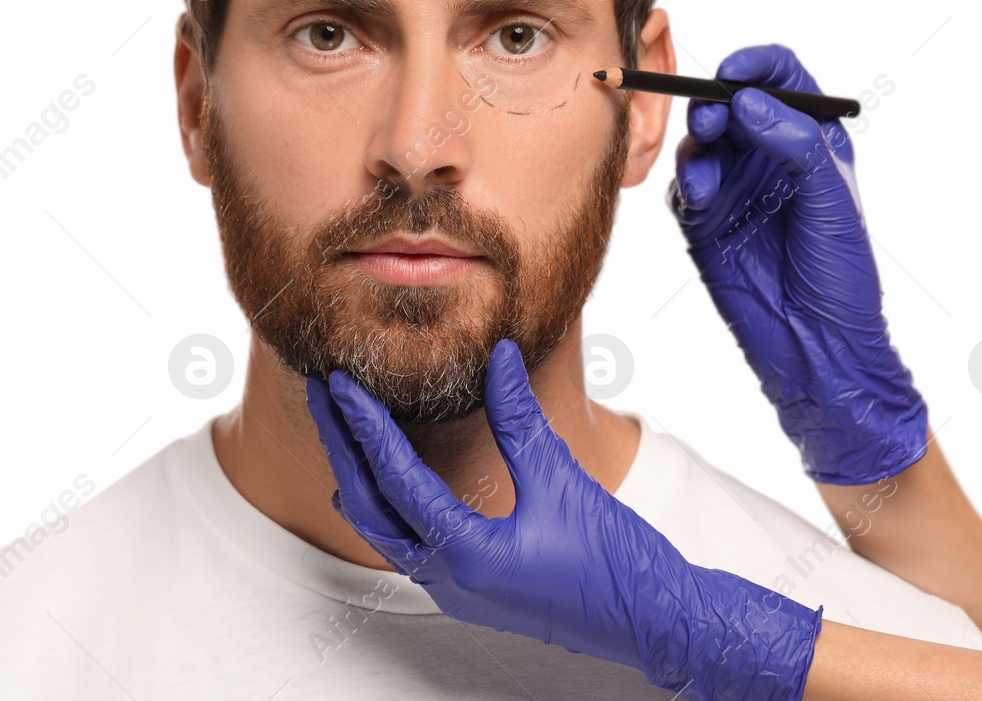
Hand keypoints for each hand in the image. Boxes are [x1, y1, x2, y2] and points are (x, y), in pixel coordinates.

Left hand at [304, 338, 821, 699]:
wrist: (657, 623)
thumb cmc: (616, 561)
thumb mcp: (561, 479)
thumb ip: (520, 419)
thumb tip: (498, 358)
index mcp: (466, 555)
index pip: (396, 479)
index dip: (365, 425)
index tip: (340, 383)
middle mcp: (449, 580)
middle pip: (372, 507)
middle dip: (343, 448)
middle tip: (324, 395)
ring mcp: (457, 591)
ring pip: (384, 532)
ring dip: (360, 477)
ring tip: (342, 428)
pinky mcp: (472, 591)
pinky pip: (408, 546)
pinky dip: (386, 506)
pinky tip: (383, 481)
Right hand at [667, 43, 926, 483]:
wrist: (816, 346)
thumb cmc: (841, 275)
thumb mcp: (831, 199)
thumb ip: (795, 142)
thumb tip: (749, 101)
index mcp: (810, 141)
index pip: (781, 78)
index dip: (757, 64)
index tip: (737, 72)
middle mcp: (768, 157)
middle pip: (730, 102)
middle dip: (716, 102)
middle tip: (715, 119)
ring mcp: (733, 189)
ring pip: (700, 141)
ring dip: (699, 145)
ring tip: (708, 173)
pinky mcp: (702, 222)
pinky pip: (682, 185)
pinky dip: (686, 183)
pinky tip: (701, 198)